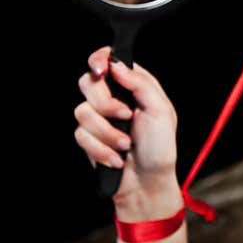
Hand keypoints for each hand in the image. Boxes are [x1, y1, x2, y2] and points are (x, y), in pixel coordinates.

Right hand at [74, 46, 181, 218]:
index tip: (100, 70)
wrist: (148, 182)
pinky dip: (101, 149)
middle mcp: (113, 98)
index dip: (99, 60)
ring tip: (126, 145)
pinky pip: (81, 136)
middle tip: (125, 115)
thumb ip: (140, 84)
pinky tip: (116, 158)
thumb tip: (117, 65)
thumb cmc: (160, 147)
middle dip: (106, 103)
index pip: (109, 60)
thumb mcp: (160, 110)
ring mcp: (98, 118)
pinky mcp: (88, 138)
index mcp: (133, 86)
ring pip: (82, 112)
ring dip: (107, 133)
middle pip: (88, 83)